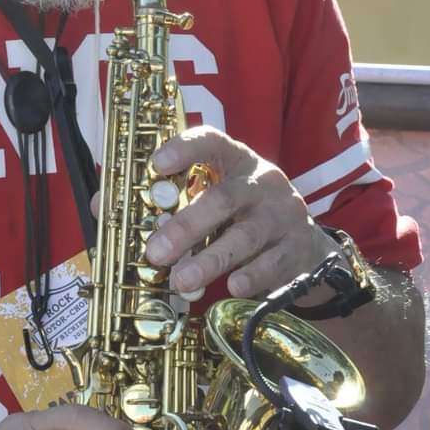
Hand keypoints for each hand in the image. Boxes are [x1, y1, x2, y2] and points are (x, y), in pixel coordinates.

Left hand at [144, 126, 329, 300]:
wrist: (302, 242)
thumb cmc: (245, 215)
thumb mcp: (220, 198)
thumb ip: (182, 206)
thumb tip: (127, 224)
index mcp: (236, 161)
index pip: (212, 142)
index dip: (185, 149)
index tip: (157, 164)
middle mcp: (262, 183)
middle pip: (224, 199)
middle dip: (186, 226)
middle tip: (156, 252)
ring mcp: (283, 214)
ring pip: (245, 236)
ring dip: (211, 260)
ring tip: (182, 280)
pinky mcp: (297, 247)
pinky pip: (272, 263)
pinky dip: (251, 276)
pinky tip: (233, 287)